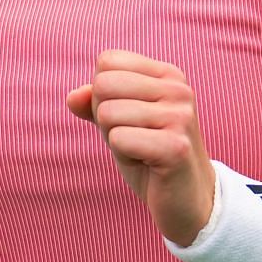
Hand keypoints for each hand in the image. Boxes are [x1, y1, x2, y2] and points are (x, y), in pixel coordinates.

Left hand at [65, 50, 215, 246]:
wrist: (189, 200)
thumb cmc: (151, 157)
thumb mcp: (119, 123)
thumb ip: (94, 104)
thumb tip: (72, 97)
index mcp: (168, 75)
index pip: (107, 61)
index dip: (103, 94)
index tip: (129, 119)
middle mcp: (178, 89)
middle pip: (104, 84)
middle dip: (105, 117)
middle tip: (133, 138)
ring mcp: (180, 117)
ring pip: (108, 113)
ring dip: (116, 140)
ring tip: (142, 152)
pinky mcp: (175, 147)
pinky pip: (119, 139)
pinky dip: (123, 155)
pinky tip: (148, 165)